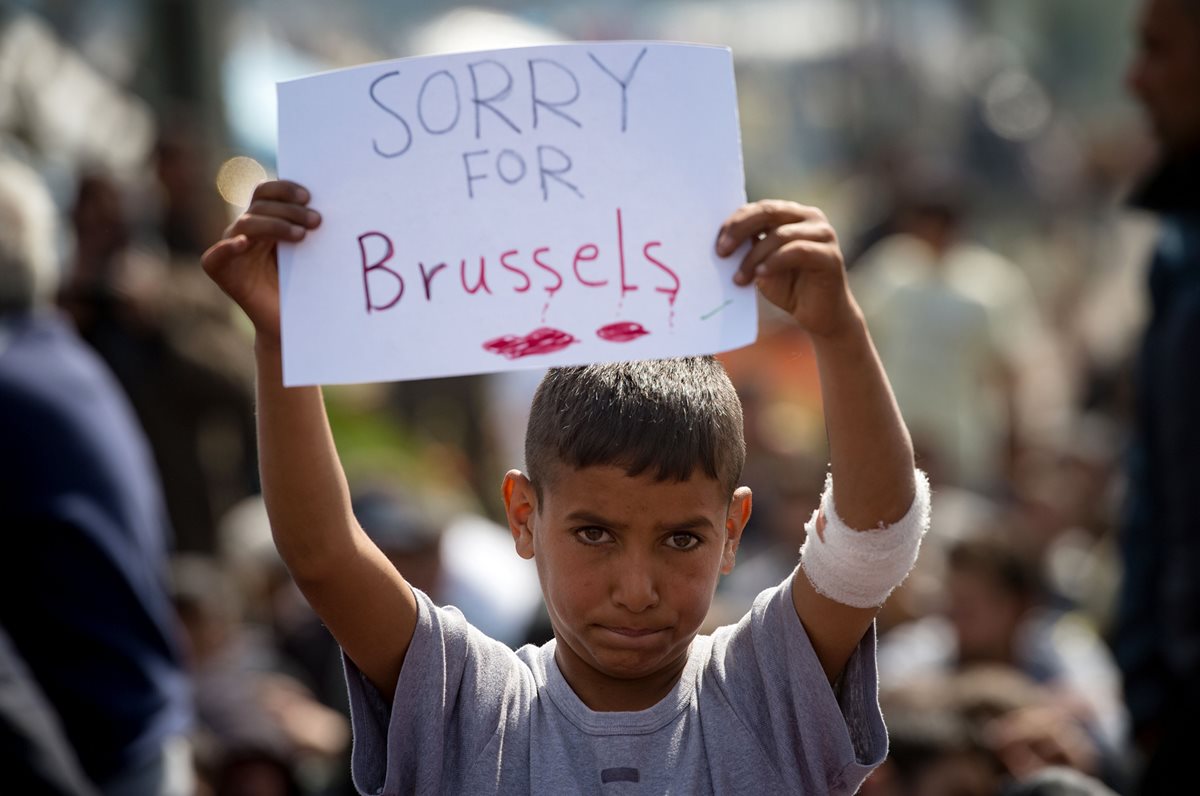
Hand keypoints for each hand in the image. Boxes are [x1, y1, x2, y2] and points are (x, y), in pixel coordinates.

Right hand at [201, 180, 319, 342]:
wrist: (287, 322)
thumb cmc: (303, 286)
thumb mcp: (308, 252)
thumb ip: (309, 228)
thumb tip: (330, 205)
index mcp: (265, 220)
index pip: (267, 192)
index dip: (285, 189)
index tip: (310, 197)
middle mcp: (245, 230)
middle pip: (260, 205)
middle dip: (290, 210)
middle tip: (316, 221)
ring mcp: (231, 249)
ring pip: (247, 224)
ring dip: (275, 225)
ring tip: (301, 235)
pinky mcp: (220, 270)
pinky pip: (217, 255)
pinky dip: (229, 247)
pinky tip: (244, 244)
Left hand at [716, 200, 856, 337]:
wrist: (819, 317)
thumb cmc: (789, 288)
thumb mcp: (762, 265)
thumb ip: (749, 249)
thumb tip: (722, 242)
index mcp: (792, 214)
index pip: (758, 208)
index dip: (735, 222)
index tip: (716, 244)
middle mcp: (810, 218)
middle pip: (768, 212)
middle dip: (740, 230)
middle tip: (721, 252)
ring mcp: (823, 235)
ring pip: (780, 235)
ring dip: (754, 257)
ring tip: (739, 278)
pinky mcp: (830, 256)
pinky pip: (797, 251)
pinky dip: (774, 262)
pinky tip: (760, 275)